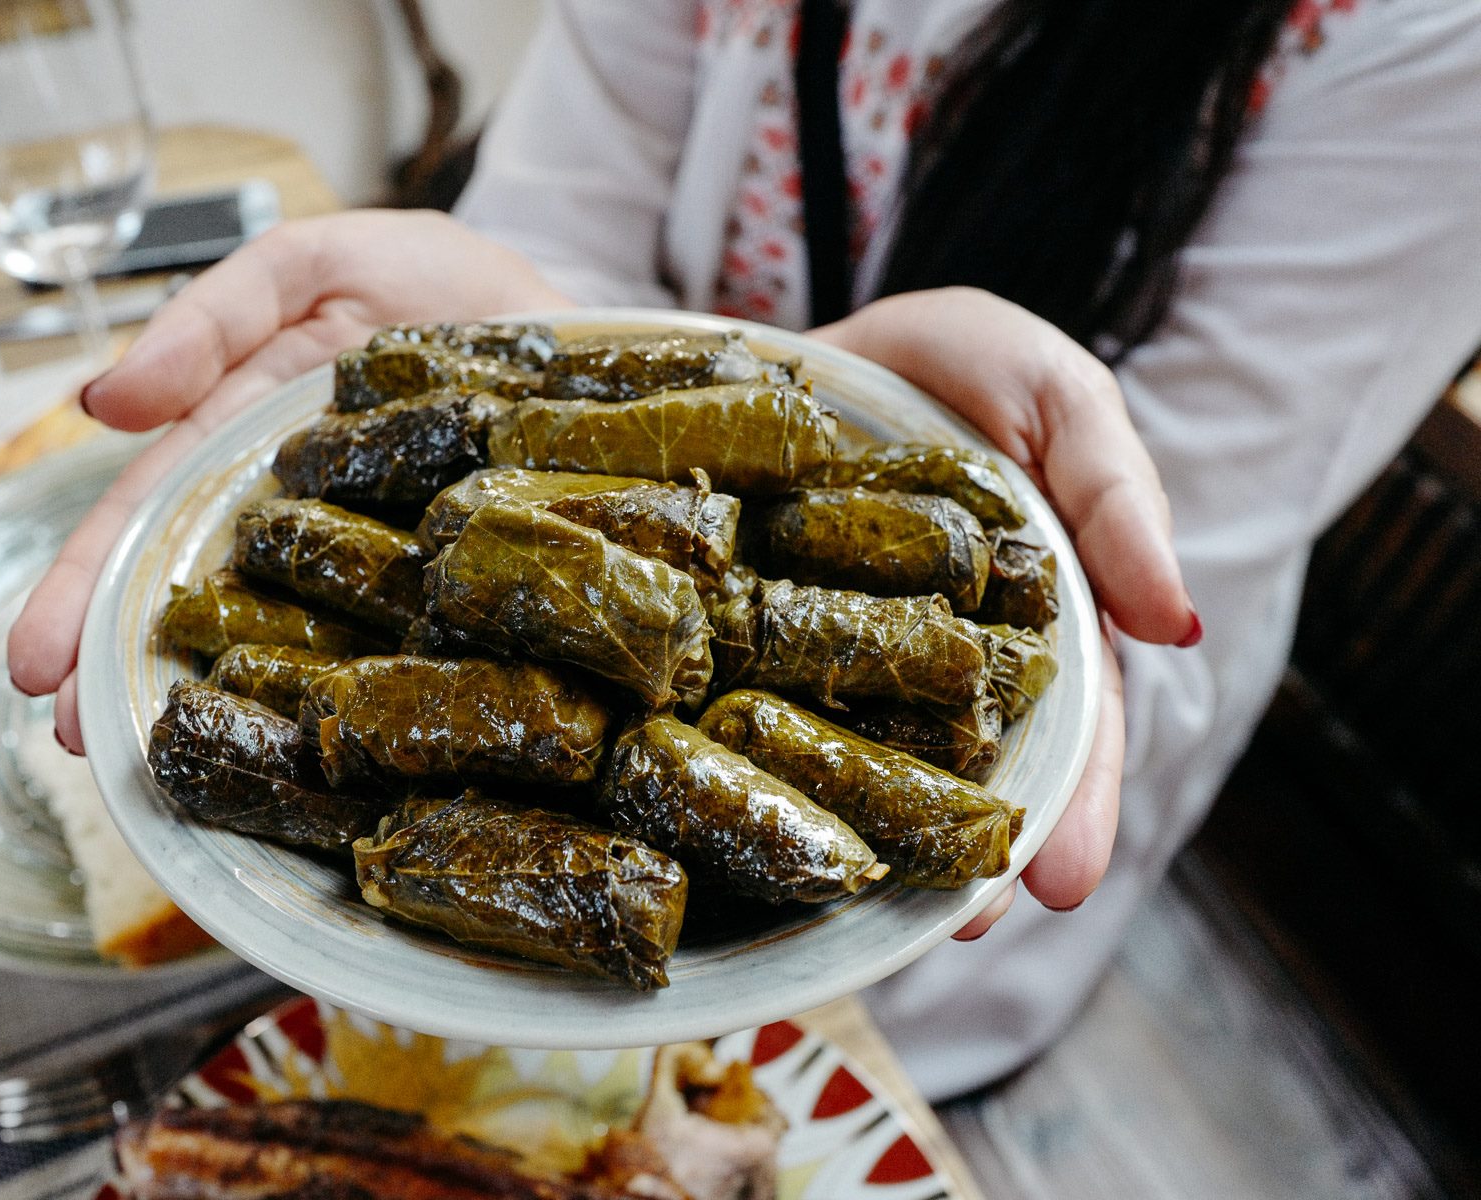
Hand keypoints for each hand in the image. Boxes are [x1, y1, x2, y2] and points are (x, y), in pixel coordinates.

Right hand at [7, 210, 571, 748]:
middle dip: (123, 665)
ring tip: (148, 757)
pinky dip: (337, 700)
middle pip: (192, 596)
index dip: (86, 592)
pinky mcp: (439, 590)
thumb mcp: (309, 269)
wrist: (566, 321)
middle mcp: (292, 522)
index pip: (145, 523)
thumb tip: (105, 403)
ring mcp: (364, 564)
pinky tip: (304, 758)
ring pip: (272, 638)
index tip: (36, 668)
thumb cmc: (427, 285)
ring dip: (211, 694)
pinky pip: (383, 651)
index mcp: (243, 447)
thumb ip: (215, 320)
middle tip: (76, 735)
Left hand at [812, 287, 1198, 938]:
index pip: (1071, 732)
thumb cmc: (967, 368)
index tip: (1062, 882)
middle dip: (976, 855)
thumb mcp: (1060, 401)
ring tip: (872, 910)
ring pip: (870, 765)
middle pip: (971, 773)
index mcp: (1035, 625)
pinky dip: (768, 767)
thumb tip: (1178, 623)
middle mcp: (943, 663)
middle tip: (966, 926)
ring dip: (877, 835)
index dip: (1075, 807)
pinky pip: (768, 708)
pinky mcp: (761, 639)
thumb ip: (1118, 500)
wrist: (827, 333)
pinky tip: (761, 816)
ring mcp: (848, 656)